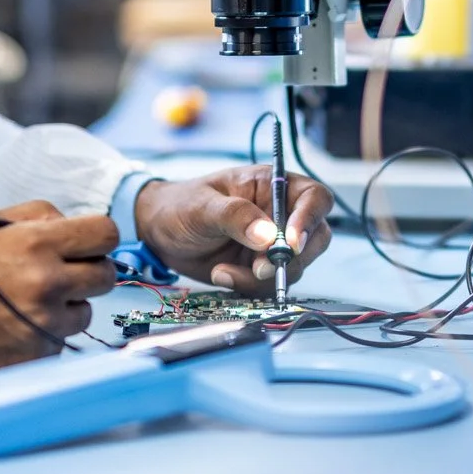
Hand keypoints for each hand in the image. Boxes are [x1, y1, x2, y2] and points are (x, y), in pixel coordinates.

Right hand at [0, 200, 117, 380]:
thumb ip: (37, 215)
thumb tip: (73, 224)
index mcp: (37, 243)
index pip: (106, 233)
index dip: (97, 237)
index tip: (86, 244)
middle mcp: (47, 283)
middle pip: (106, 275)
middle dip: (87, 271)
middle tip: (61, 273)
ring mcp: (46, 323)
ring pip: (88, 311)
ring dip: (69, 306)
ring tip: (32, 302)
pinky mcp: (40, 354)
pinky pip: (64, 339)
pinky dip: (49, 333)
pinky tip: (19, 325)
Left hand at [133, 166, 332, 293]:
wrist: (158, 232)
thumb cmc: (180, 205)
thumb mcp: (203, 206)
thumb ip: (236, 216)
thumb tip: (268, 236)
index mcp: (272, 186)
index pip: (313, 198)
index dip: (310, 220)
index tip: (291, 243)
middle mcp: (279, 214)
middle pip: (315, 238)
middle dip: (290, 258)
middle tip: (258, 267)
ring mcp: (271, 244)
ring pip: (293, 268)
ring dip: (261, 277)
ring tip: (223, 271)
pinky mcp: (259, 268)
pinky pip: (270, 285)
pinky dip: (248, 287)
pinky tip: (222, 275)